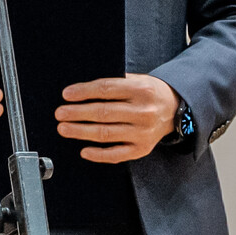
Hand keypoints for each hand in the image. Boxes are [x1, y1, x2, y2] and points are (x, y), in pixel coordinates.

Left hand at [55, 74, 177, 162]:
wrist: (175, 108)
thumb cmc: (147, 92)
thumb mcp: (136, 79)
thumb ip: (113, 83)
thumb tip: (79, 89)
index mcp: (140, 90)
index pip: (107, 89)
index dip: (84, 92)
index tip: (66, 95)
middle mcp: (143, 112)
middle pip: (104, 113)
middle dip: (78, 113)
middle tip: (59, 114)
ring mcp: (143, 132)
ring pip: (107, 133)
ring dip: (81, 132)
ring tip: (64, 128)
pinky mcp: (143, 149)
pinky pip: (118, 155)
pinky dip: (99, 154)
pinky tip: (83, 151)